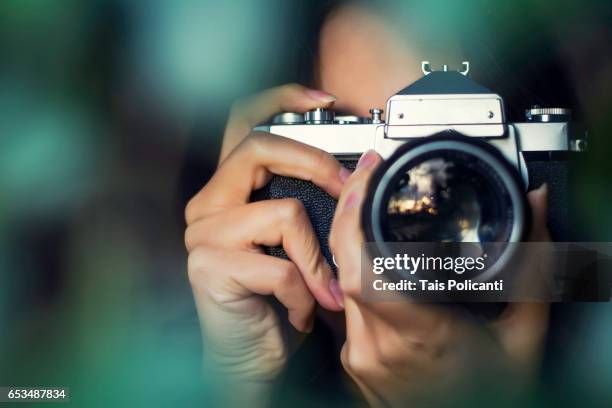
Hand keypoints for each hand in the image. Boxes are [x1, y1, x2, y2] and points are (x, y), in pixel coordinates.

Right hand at [184, 84, 344, 403]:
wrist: (254, 356)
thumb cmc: (279, 298)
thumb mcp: (299, 243)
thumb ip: (313, 203)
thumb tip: (357, 171)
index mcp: (229, 190)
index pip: (242, 122)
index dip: (279, 99)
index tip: (324, 100)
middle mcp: (208, 204)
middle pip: (258, 147)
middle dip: (314, 164)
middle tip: (344, 190)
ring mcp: (203, 235)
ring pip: (284, 213)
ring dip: (317, 258)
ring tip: (321, 289)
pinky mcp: (208, 268)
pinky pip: (280, 267)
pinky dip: (303, 293)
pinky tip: (298, 312)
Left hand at [329, 150, 550, 406]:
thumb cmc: (490, 399)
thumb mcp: (523, 338)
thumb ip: (533, 271)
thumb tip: (535, 210)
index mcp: (421, 336)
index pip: (364, 270)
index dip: (355, 219)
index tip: (367, 179)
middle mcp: (378, 346)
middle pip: (344, 264)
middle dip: (349, 212)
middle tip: (366, 178)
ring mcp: (360, 355)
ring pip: (341, 281)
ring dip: (350, 240)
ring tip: (367, 206)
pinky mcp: (354, 360)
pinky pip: (345, 304)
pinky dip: (356, 272)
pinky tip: (371, 255)